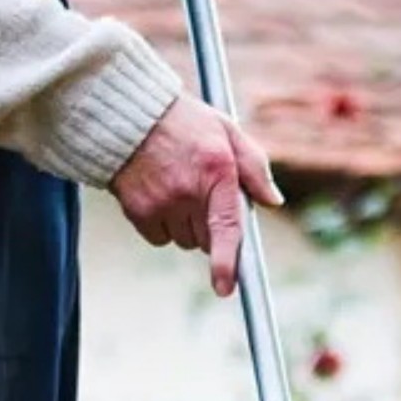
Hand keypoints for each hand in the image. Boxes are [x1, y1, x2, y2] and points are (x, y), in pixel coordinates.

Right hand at [111, 96, 282, 296]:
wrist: (127, 112)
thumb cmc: (183, 122)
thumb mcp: (225, 131)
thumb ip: (254, 166)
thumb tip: (273, 201)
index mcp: (216, 171)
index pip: (226, 227)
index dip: (226, 262)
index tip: (225, 288)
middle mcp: (187, 190)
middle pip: (207, 239)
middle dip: (209, 226)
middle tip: (200, 195)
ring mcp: (160, 202)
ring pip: (184, 241)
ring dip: (185, 227)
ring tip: (176, 189)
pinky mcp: (137, 210)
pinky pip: (159, 239)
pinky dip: (161, 227)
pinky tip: (158, 197)